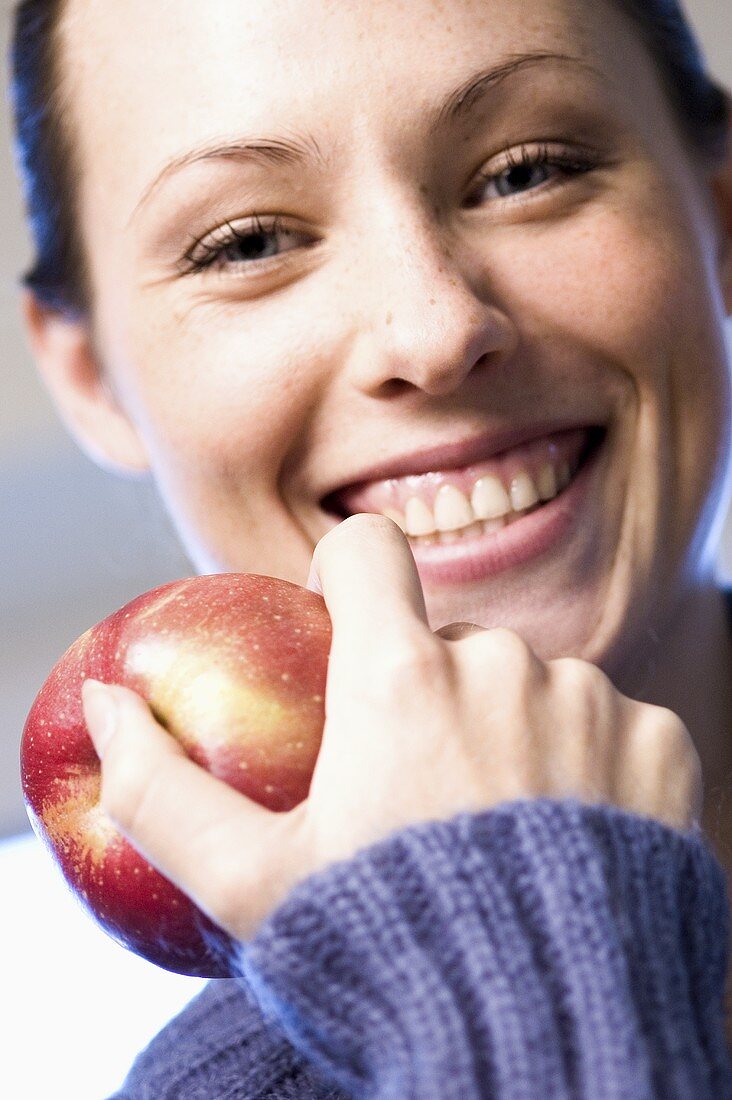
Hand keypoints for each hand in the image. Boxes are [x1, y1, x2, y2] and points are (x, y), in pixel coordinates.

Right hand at [82, 514, 702, 941]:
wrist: (548, 1049)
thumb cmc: (387, 962)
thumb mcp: (249, 888)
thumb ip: (161, 787)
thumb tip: (103, 704)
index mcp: (402, 676)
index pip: (368, 550)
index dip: (348, 575)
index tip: (343, 627)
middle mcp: (504, 666)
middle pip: (449, 640)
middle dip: (429, 694)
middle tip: (418, 799)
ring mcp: (594, 700)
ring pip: (532, 684)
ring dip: (510, 733)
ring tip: (498, 836)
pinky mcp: (663, 744)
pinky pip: (611, 723)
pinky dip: (588, 764)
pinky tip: (573, 842)